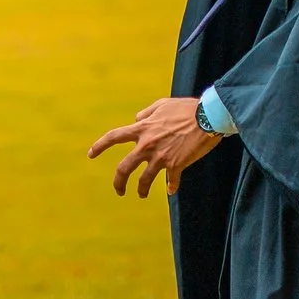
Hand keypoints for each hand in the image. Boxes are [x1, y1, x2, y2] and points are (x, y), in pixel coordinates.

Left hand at [87, 96, 220, 197]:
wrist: (208, 117)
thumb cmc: (186, 108)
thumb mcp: (162, 104)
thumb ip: (146, 112)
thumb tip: (136, 118)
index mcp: (143, 128)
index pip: (114, 137)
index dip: (100, 146)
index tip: (90, 154)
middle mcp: (148, 144)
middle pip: (125, 167)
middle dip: (118, 182)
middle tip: (118, 190)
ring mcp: (161, 157)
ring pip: (144, 180)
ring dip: (141, 189)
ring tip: (141, 194)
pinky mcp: (176, 165)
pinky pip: (171, 182)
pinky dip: (171, 187)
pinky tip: (171, 190)